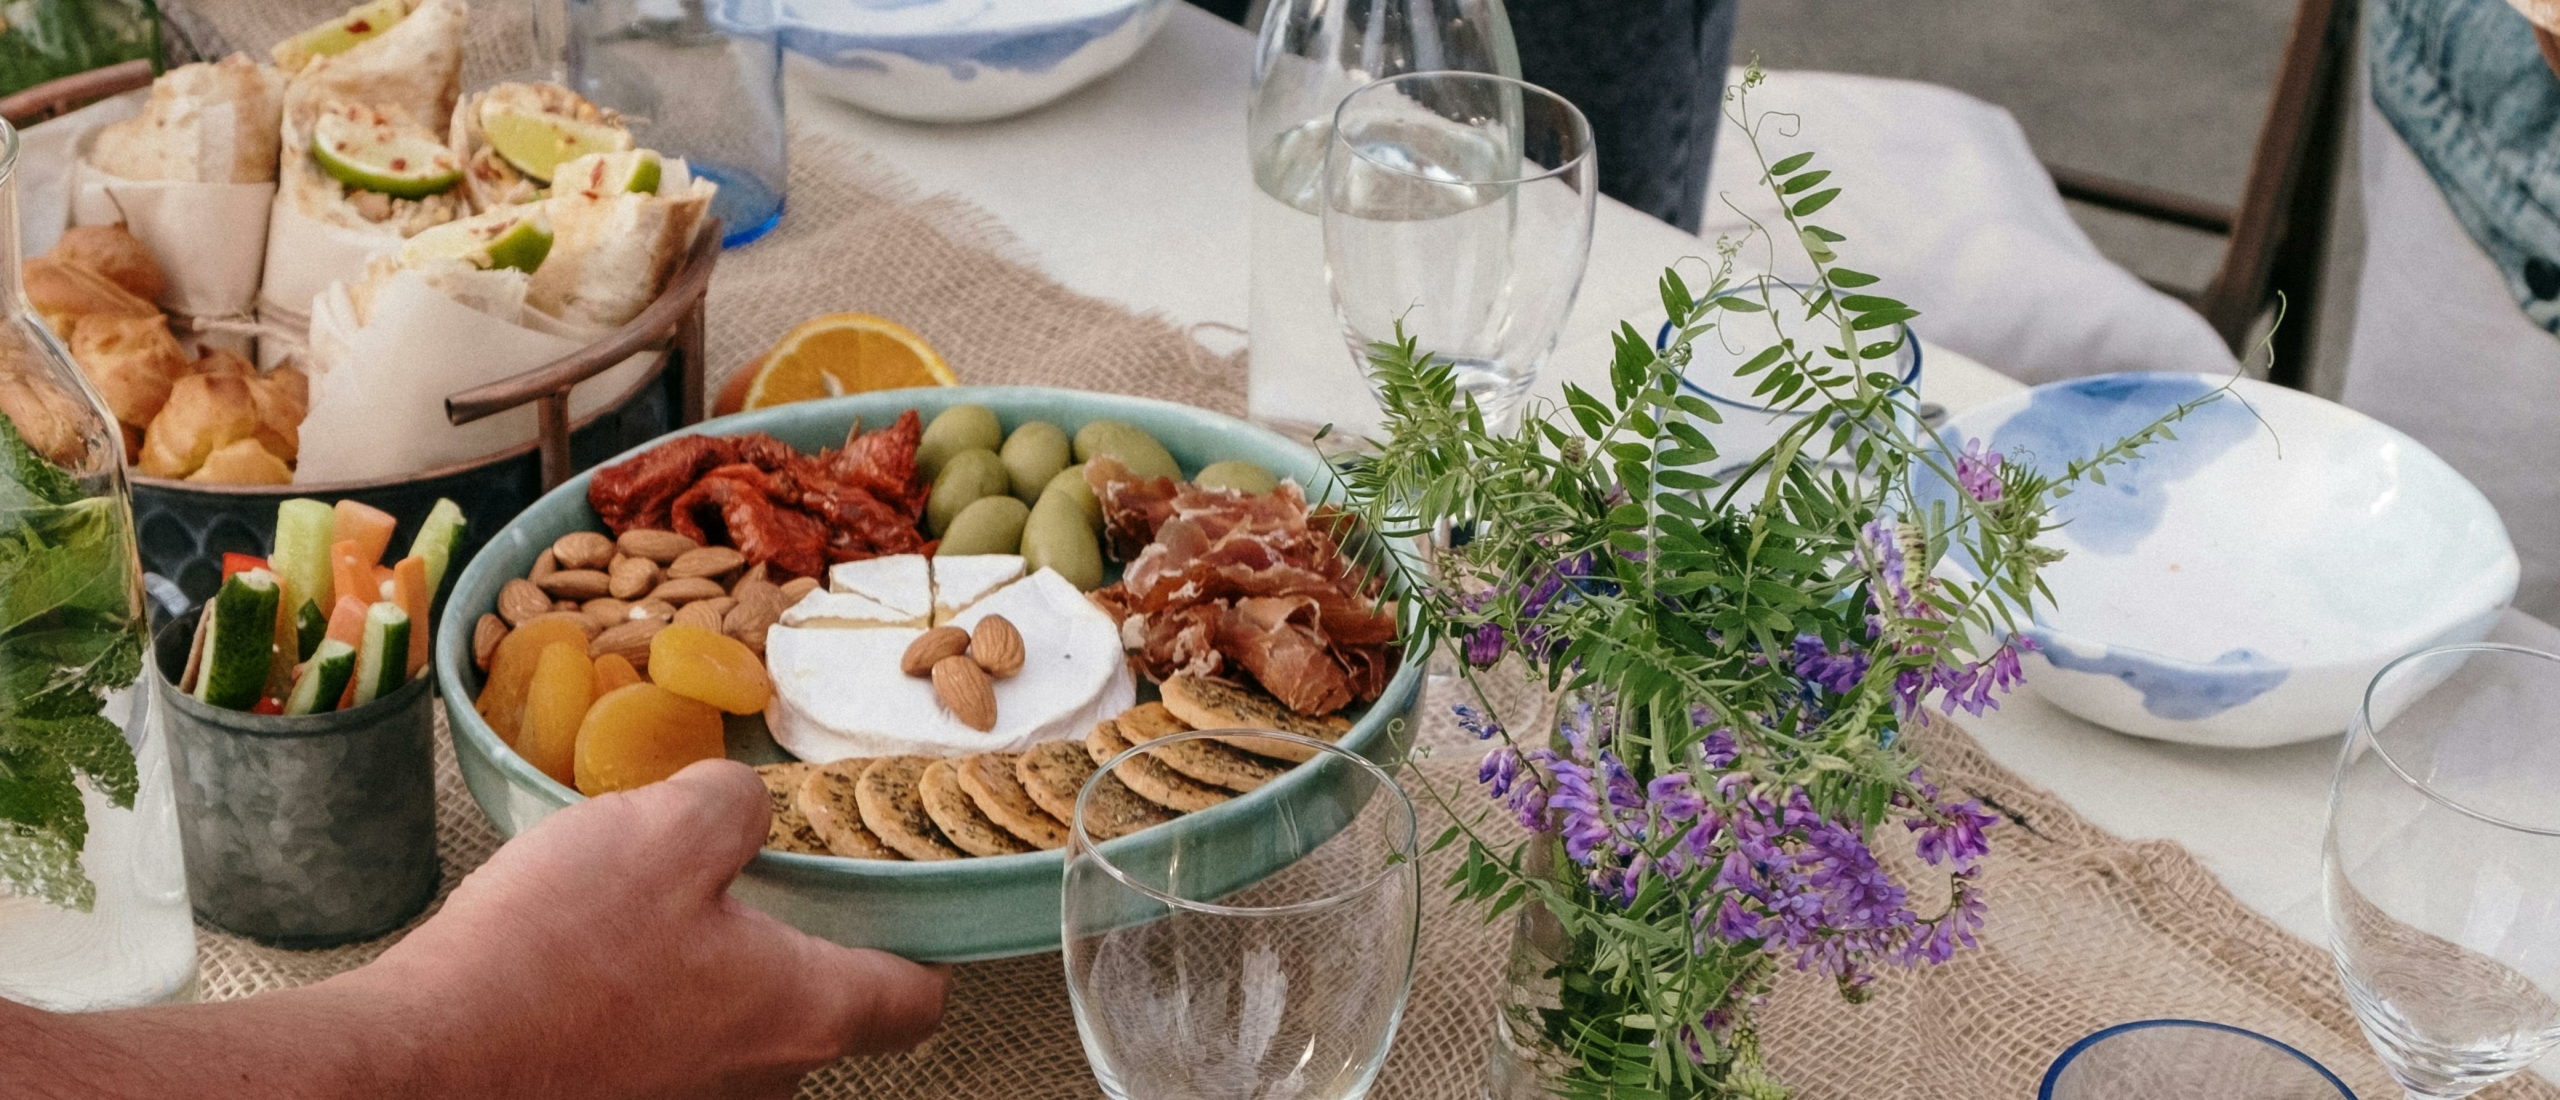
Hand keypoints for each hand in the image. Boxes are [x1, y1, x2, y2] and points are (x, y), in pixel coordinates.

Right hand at [356, 759, 949, 1098]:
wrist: (421, 1065)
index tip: (897, 895)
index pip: (917, 997)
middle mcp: (762, 1082)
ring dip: (703, 968)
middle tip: (740, 871)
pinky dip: (641, 1003)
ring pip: (733, 1027)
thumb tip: (744, 806)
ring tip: (638, 908)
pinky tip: (585, 956)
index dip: (921, 942)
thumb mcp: (663, 830)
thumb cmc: (551, 958)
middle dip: (787, 938)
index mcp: (805, 1014)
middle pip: (820, 1007)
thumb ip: (735, 803)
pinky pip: (659, 1050)